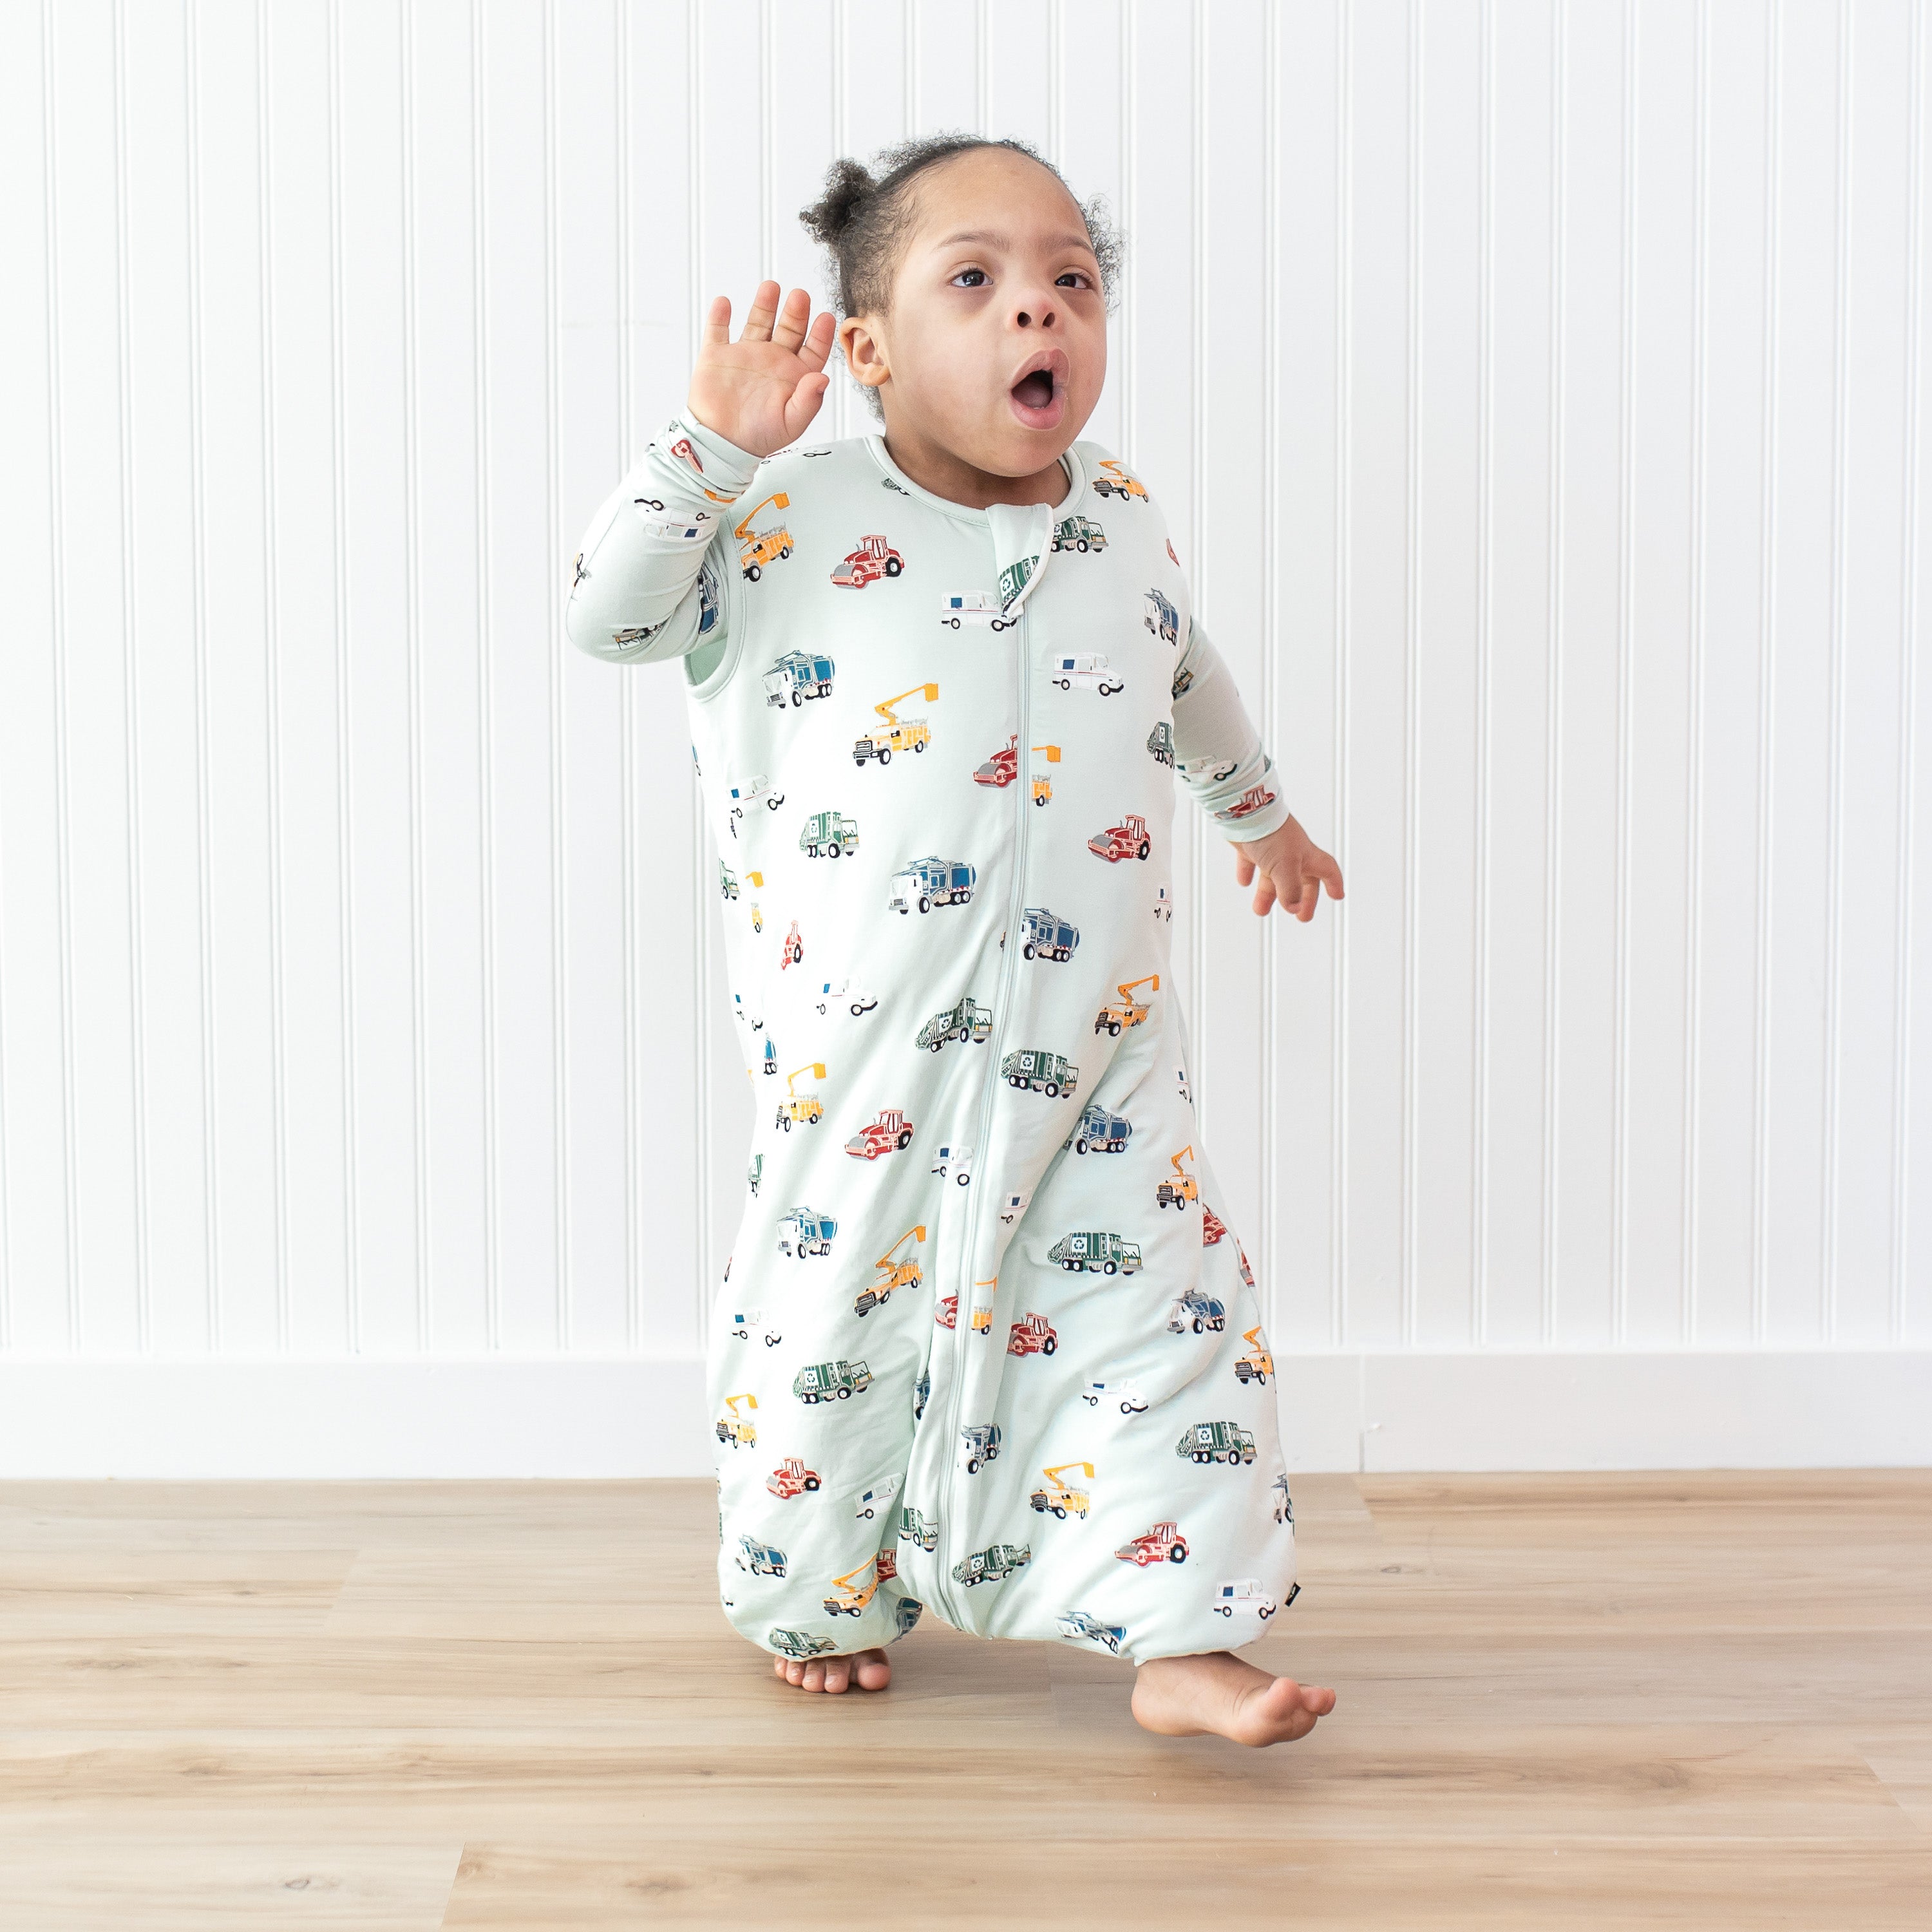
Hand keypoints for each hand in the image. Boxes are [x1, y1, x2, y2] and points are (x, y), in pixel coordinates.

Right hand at [688, 281, 836, 458]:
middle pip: (788, 328)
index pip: (813, 349)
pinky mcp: (717, 356)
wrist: (721, 444)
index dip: (820, 334)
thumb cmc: (759, 437)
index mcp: (793, 375)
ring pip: (757, 322)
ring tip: (771, 287)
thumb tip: (824, 378)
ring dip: (764, 305)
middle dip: (795, 312)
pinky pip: (718, 330)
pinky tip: (725, 303)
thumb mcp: (791, 422)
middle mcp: (772, 360)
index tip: (826, 317)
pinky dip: (720, 316)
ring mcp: (744, 355)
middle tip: (800, 296)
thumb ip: (808, 400)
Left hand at [1230, 814, 1343, 921]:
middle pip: (1302, 879)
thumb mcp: (1285, 867)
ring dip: (1268, 894)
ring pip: (1272, 876)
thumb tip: (1293, 908)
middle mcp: (1290, 852)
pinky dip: (1248, 873)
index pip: (1327, 870)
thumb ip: (1291, 890)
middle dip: (1302, 899)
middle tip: (1300, 917)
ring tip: (1261, 911)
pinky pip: (1250, 862)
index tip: (1337, 896)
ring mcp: (1270, 848)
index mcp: (1305, 855)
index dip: (1334, 883)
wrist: (1244, 810)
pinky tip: (1244, 883)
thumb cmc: (1271, 835)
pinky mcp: (1250, 845)